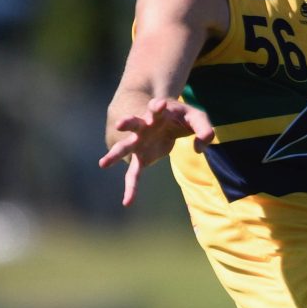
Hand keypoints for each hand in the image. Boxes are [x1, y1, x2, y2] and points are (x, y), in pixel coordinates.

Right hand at [98, 97, 214, 206]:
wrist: (168, 120)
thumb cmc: (182, 118)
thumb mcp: (197, 119)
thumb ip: (204, 129)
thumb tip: (200, 148)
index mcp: (158, 113)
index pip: (156, 107)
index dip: (157, 106)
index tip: (159, 105)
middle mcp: (145, 126)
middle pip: (133, 123)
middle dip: (128, 122)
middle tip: (120, 124)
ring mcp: (140, 141)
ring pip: (125, 147)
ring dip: (115, 154)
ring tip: (102, 163)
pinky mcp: (141, 157)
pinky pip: (134, 173)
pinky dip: (131, 188)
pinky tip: (127, 202)